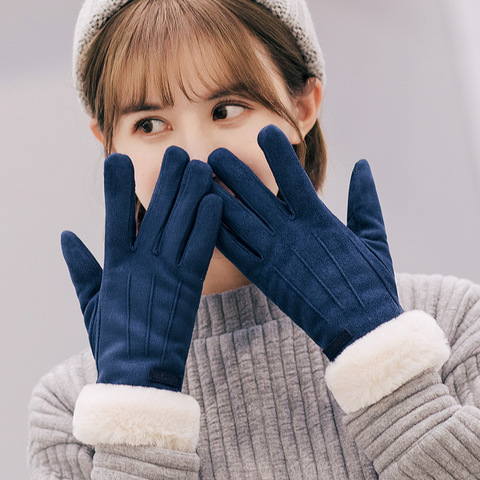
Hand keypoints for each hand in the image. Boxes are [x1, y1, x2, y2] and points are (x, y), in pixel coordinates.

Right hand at [61, 148, 221, 389]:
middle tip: (177, 153)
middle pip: (155, 213)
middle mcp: (141, 263)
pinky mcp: (189, 287)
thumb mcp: (89, 301)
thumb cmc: (113, 339)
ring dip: (191, 194)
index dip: (116, 187)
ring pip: (180, 225)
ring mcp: (166, 273)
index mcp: (114, 265)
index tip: (119, 158)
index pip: (113, 217)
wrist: (138, 376)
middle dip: (167, 181)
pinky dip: (208, 225)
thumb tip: (66, 236)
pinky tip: (216, 201)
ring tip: (201, 166)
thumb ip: (80, 267)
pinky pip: (200, 249)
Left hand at [208, 125, 402, 360]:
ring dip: (217, 197)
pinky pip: (235, 252)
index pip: (294, 178)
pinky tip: (201, 219)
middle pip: (255, 196)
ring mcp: (275, 256)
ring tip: (200, 179)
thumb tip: (364, 165)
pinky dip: (217, 234)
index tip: (263, 132)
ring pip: (239, 220)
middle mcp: (292, 234)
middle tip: (213, 152)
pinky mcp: (264, 278)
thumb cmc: (370, 282)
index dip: (277, 153)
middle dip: (233, 172)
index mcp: (319, 220)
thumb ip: (365, 199)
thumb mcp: (373, 236)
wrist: (361, 329)